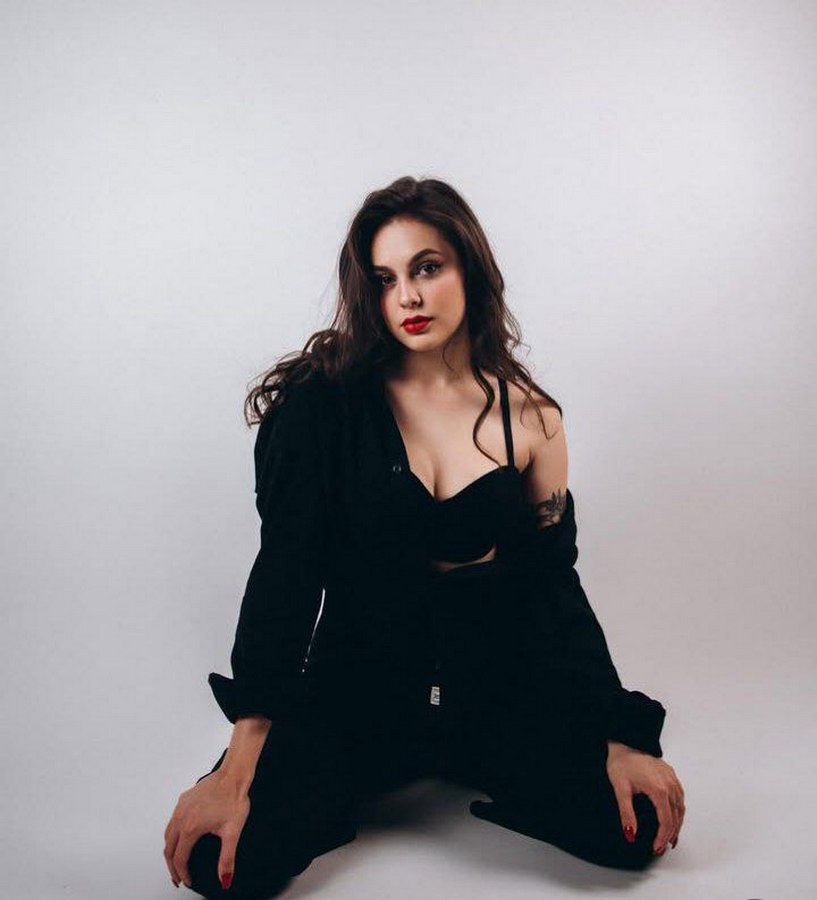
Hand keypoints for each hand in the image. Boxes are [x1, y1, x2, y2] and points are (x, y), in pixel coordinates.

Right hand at [164, 769, 250, 889]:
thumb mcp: (233, 832)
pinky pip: (172, 821)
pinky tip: (181, 836)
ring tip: (176, 861)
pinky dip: (172, 834)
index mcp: (190, 828)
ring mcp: (181, 807)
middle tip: (178, 878)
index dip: (183, 874)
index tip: (188, 882)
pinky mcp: (184, 799)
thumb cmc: (234, 799)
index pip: (179, 859)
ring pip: (168, 834)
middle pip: (168, 849)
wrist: (234, 774)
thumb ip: (227, 859)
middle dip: (172, 867)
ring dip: (170, 850)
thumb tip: (225, 880)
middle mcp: (181, 817)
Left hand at [605, 740, 684, 855]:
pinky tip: (673, 816)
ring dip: (677, 824)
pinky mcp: (670, 774)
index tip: (656, 847)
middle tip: (661, 847)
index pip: (666, 821)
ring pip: (680, 807)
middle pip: (676, 817)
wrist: (625, 741)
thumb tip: (630, 834)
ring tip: (670, 838)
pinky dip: (678, 811)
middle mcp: (670, 785)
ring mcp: (672, 779)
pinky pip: (680, 797)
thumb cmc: (621, 762)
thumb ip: (626, 813)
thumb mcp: (620, 789)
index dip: (662, 837)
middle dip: (670, 835)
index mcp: (659, 790)